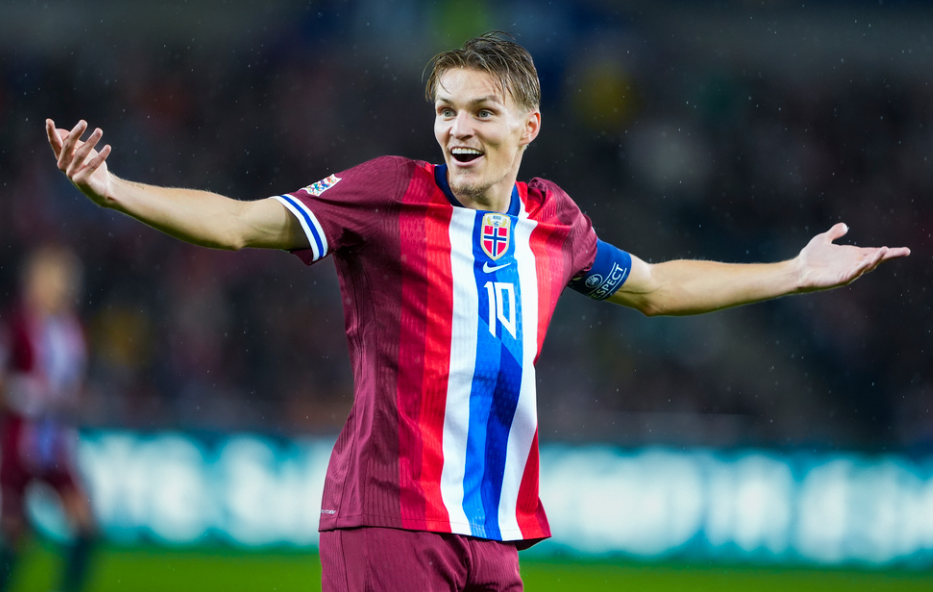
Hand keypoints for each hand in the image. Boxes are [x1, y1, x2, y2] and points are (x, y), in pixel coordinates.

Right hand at [46, 119, 113, 207]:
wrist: (102, 189)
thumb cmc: (91, 168)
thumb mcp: (81, 153)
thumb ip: (73, 143)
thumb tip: (62, 131)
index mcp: (62, 157)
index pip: (55, 143)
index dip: (51, 132)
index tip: (49, 121)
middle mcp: (63, 165)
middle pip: (68, 146)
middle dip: (75, 133)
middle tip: (83, 122)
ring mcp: (71, 173)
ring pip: (81, 154)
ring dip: (91, 141)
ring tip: (99, 131)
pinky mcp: (81, 180)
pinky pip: (92, 165)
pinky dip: (101, 156)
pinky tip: (108, 147)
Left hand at [795, 223, 909, 290]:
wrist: (798, 269)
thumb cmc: (810, 256)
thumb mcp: (823, 239)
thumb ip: (834, 233)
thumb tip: (845, 226)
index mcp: (852, 254)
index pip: (874, 252)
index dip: (888, 251)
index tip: (904, 249)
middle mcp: (853, 263)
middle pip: (876, 259)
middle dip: (890, 255)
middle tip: (906, 251)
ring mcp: (848, 271)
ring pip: (867, 266)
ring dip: (876, 259)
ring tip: (887, 251)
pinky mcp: (841, 278)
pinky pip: (854, 274)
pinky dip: (861, 268)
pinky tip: (867, 262)